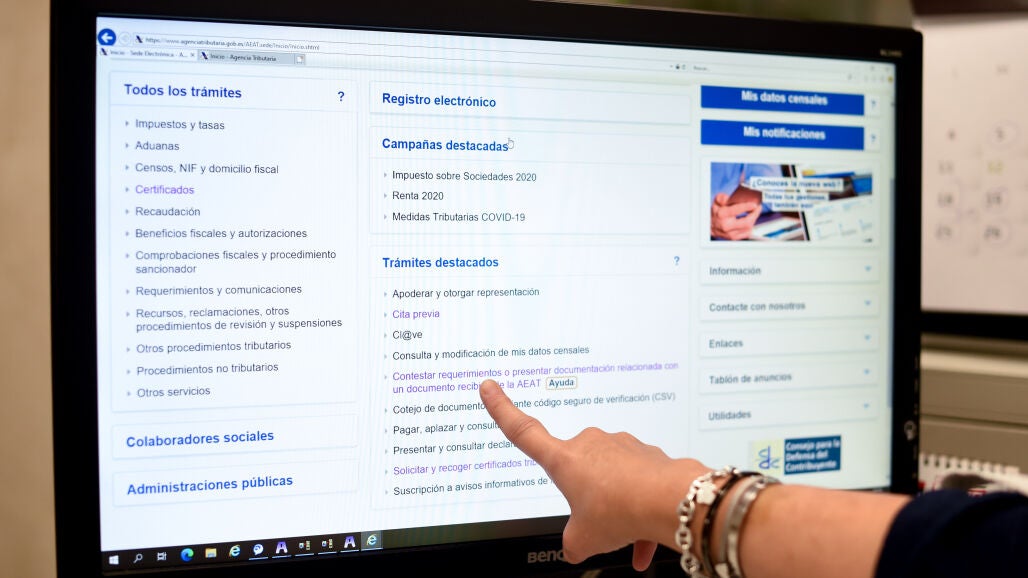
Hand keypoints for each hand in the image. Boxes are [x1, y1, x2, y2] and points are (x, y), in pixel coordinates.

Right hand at [478, 379, 709, 569]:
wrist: (671, 501)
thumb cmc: (622, 509)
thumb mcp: (583, 539)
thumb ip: (573, 542)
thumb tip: (574, 547)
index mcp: (564, 460)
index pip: (522, 431)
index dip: (502, 410)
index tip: (489, 387)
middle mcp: (591, 444)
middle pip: (579, 473)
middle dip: (588, 498)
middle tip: (599, 523)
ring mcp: (622, 447)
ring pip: (612, 483)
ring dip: (618, 509)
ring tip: (629, 536)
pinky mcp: (648, 457)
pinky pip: (638, 487)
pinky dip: (640, 515)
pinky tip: (648, 544)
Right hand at [710, 192, 760, 239]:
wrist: (710, 225)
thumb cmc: (716, 212)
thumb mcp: (717, 202)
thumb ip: (721, 198)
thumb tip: (727, 198)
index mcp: (722, 214)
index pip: (736, 210)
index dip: (747, 207)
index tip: (754, 204)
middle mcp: (726, 225)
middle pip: (746, 222)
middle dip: (755, 214)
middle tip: (758, 208)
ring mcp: (730, 233)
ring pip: (748, 228)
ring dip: (753, 220)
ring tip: (754, 213)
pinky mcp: (733, 238)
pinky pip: (747, 233)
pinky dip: (750, 226)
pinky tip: (750, 221)